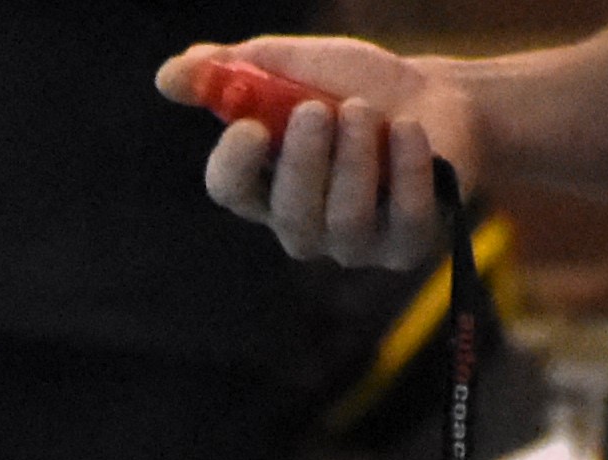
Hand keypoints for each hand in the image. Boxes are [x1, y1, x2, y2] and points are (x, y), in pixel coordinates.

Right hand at [165, 38, 477, 271]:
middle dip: (305, 161)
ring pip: (344, 222)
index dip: (235, 165)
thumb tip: (168, 76)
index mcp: (266, 182)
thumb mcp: (294, 64)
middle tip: (323, 109)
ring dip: (358, 159)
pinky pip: (403, 222)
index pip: (231, 190)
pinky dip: (409, 170)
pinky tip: (412, 131)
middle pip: (290, 215)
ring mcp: (355, 243)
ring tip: (371, 111)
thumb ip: (234, 69)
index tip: (252, 127)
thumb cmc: (356, 84)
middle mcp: (304, 223)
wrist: (440, 97)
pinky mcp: (406, 247)